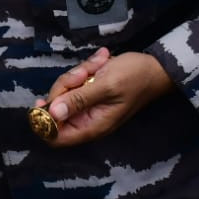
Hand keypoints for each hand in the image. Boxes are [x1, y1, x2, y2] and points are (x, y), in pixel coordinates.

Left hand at [35, 49, 172, 147]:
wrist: (155, 67)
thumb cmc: (135, 78)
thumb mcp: (106, 86)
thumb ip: (79, 100)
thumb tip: (53, 113)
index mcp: (91, 126)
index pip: (55, 137)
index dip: (43, 122)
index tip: (44, 101)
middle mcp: (86, 118)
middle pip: (56, 108)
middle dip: (66, 86)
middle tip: (84, 73)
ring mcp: (86, 104)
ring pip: (64, 91)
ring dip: (78, 74)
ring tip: (99, 64)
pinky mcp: (88, 91)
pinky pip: (74, 82)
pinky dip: (84, 70)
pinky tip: (100, 62)